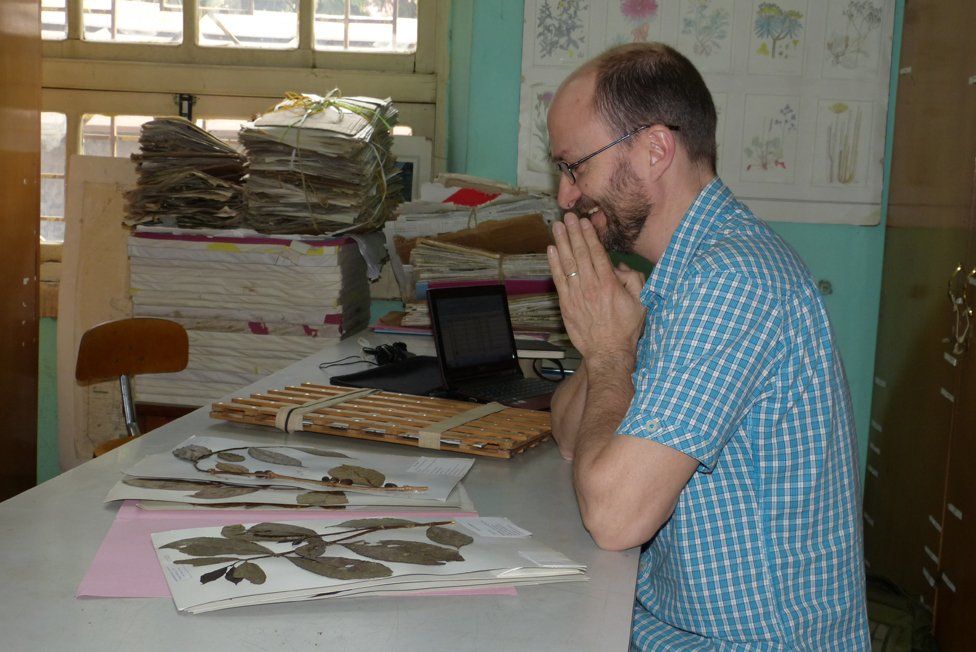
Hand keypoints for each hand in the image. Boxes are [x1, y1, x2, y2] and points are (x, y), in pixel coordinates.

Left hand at [547, 213, 645, 359]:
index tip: (583, 222)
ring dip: (561, 243)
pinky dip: (554, 264)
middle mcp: (591, 287)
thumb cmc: (626, 329)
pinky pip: (559, 280)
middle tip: (567, 217)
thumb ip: (634, 280)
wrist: (608, 353)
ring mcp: (577, 296)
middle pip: (580, 254)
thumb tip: (620, 266)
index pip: (596, 253)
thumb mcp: (641, 303)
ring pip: (567, 264)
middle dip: (573, 233)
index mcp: (610, 284)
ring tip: (557, 227)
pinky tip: (551, 250)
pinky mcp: (567, 305)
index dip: (588, 235)